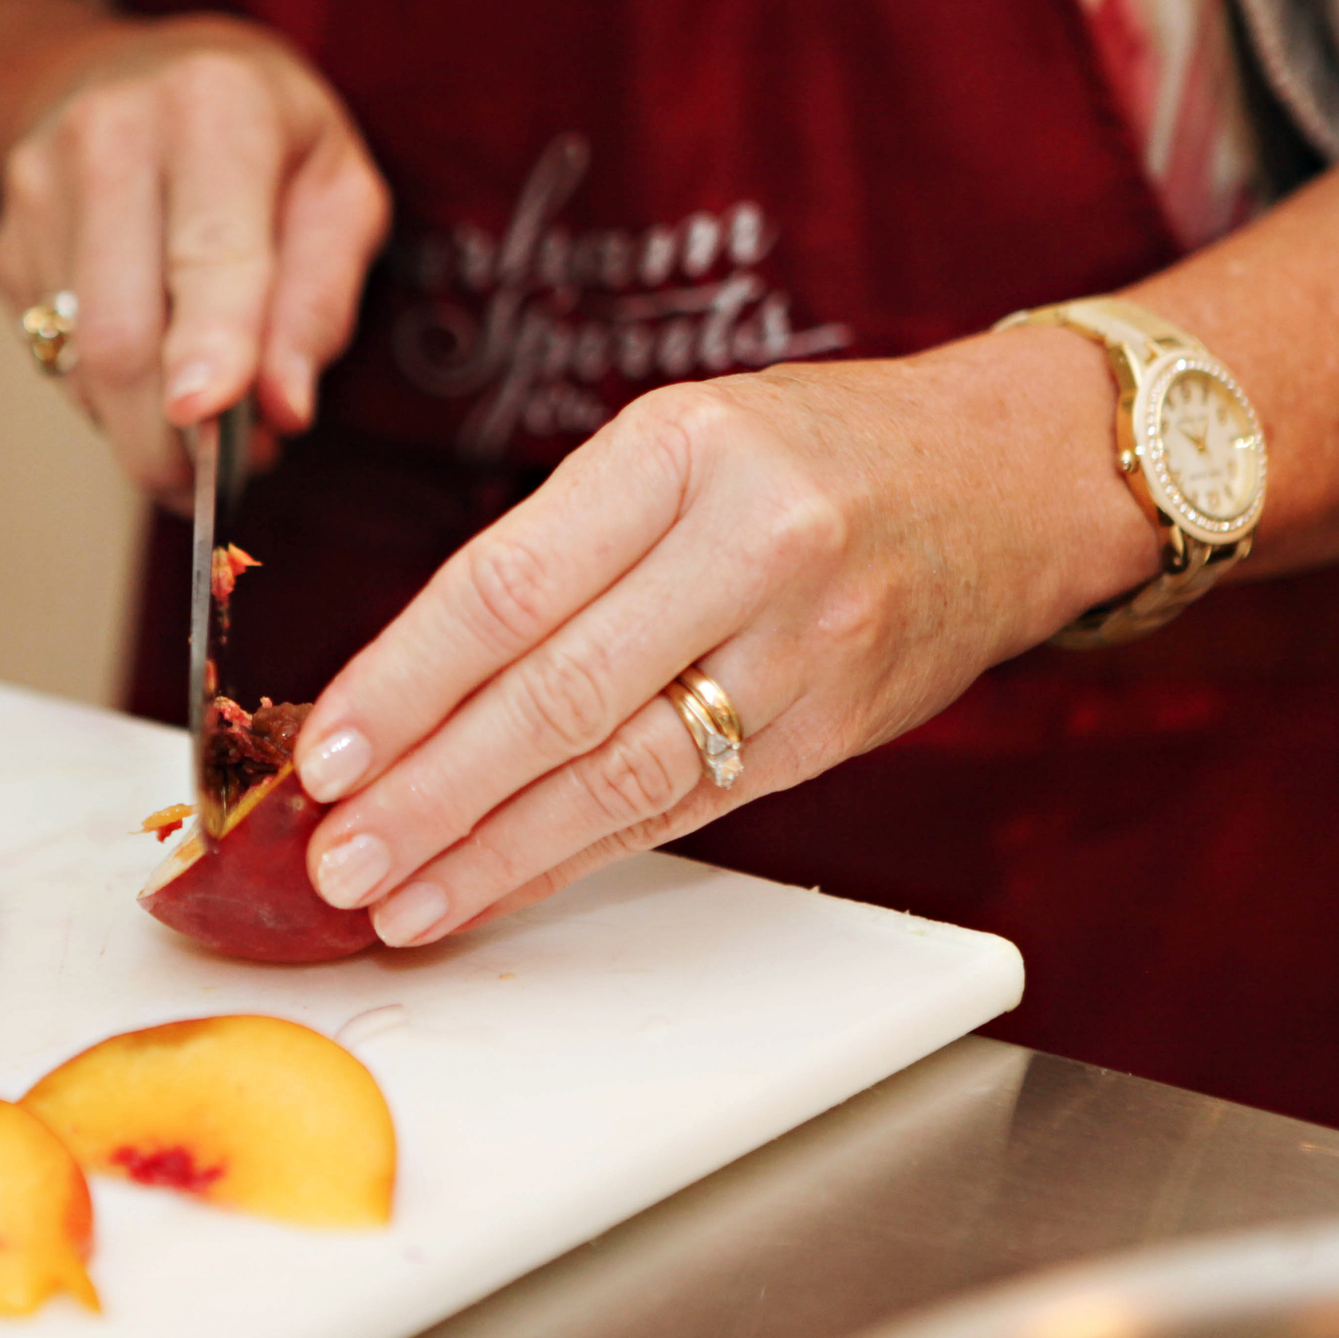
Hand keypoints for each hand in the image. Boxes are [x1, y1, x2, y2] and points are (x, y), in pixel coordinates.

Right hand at [0, 17, 388, 498]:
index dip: (209, 344)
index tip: (208, 419)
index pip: (208, 249)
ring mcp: (37, 191)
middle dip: (172, 438)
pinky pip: (55, 360)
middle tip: (227, 484)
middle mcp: (107, 137)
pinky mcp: (5, 245)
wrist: (145, 77)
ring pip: (81, 362)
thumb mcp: (340, 189)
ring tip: (211, 429)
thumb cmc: (266, 140)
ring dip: (146, 430)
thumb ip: (322, 300)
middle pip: (123, 330)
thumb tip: (284, 409)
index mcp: (212, 107)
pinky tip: (157, 377)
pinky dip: (111, 400)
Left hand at [288, 333, 1158, 946]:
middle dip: (430, 790)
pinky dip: (579, 855)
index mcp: (686, 447)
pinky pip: (686, 808)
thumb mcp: (684, 440)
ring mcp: (807, 648)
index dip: (406, 681)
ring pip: (622, 772)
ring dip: (493, 850)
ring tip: (395, 896)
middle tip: (333, 855)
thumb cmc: (817, 450)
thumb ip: (565, 545)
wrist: (1011, 479)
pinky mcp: (836, 730)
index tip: (327, 748)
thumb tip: (410, 687)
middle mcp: (754, 545)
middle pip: (559, 693)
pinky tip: (502, 885)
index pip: (513, 582)